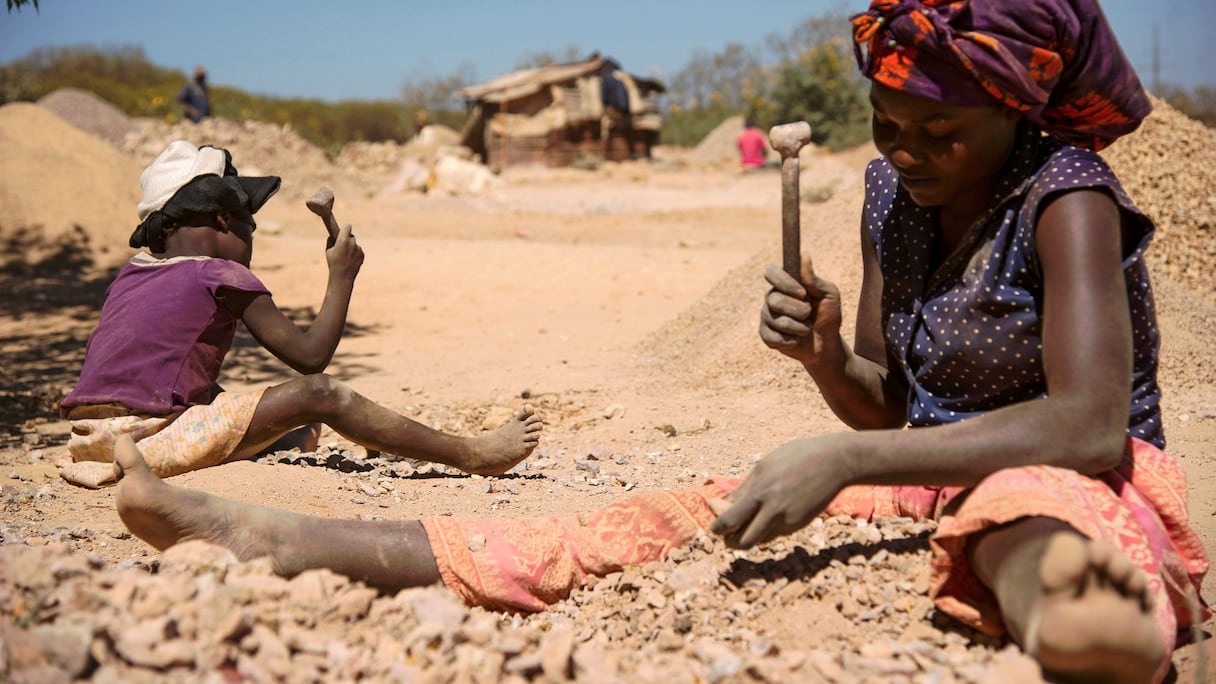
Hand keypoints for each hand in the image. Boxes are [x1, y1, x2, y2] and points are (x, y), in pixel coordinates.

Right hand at [325, 223, 363, 281]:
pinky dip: (355, 254)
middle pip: (351, 236)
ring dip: (351, 247)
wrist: (342, 277)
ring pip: (355, 244)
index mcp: (343, 240)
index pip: (348, 226)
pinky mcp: (362, 255)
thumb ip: (331, 241)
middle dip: (348, 239)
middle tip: (343, 245)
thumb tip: (332, 236)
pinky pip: (358, 251)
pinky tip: (350, 260)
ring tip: (345, 257)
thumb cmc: (333, 263)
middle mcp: (352, 243)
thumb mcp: (328, 251)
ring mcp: (358, 249)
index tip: (344, 230)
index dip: (345, 228)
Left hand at [710, 435, 851, 547]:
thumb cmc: (796, 457)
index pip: (728, 520)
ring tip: (745, 522)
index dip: (716, 526)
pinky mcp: (799, 525)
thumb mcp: (764, 465)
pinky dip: (766, 529)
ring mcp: (788, 520)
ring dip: (748, 536)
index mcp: (760, 491)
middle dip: (729, 541)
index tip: (714, 521)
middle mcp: (773, 510)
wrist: (835, 462)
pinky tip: (769, 514)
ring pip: (759, 541)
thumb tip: (724, 505)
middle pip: (741, 542)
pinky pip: (775, 533)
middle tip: (725, 532)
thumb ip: (745, 488)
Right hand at [759, 254, 842, 365]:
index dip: (783, 282)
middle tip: (810, 313)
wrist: (827, 344)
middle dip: (798, 310)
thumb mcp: (829, 294)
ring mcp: (767, 316)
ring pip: (777, 320)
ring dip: (799, 327)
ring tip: (806, 328)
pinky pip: (774, 337)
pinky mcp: (766, 335)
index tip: (802, 293)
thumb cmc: (828, 315)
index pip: (771, 272)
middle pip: (774, 299)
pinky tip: (797, 340)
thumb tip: (804, 256)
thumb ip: (814, 279)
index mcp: (785, 283)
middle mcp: (772, 297)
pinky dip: (792, 340)